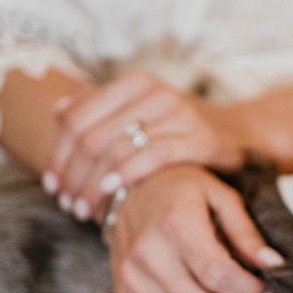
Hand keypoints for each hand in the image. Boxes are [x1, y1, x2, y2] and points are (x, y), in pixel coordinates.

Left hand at [43, 71, 251, 220]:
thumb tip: (58, 112)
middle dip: (72, 176)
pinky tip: (111, 193)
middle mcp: (155, 91)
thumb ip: (100, 110)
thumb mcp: (140, 114)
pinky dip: (126, 176)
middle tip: (66, 205)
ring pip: (116, 149)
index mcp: (134, 82)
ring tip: (83, 210)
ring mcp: (179, 113)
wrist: (240, 135)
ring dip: (93, 186)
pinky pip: (153, 157)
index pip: (76, 118)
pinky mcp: (201, 138)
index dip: (58, 154)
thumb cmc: (179, 130)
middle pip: (92, 137)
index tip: (51, 185)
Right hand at [107, 165, 284, 292]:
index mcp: (175, 224)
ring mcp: (130, 279)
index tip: (265, 292)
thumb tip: (275, 266)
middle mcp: (147, 254)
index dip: (248, 291)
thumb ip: (246, 232)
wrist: (130, 193)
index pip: (217, 274)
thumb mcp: (220, 196)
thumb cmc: (182, 192)